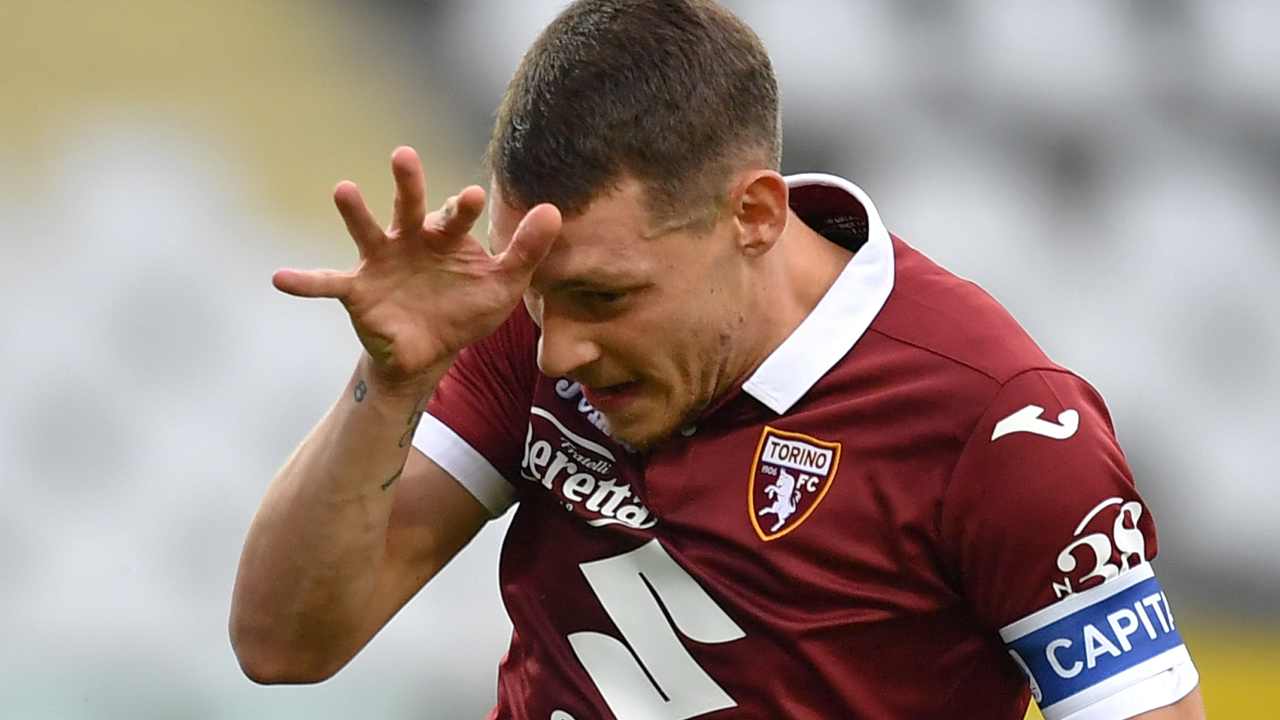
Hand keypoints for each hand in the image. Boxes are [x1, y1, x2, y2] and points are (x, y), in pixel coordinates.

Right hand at [273, 146, 560, 390]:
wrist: (431, 353)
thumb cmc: (466, 310)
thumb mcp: (504, 285)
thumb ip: (527, 250)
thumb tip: (554, 210)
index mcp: (445, 236)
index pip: (455, 215)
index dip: (462, 207)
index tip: (472, 197)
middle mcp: (409, 240)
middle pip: (408, 206)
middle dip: (407, 183)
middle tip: (404, 155)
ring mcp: (380, 262)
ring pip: (367, 230)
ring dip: (355, 211)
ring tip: (345, 189)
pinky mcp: (357, 291)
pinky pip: (327, 283)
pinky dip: (304, 281)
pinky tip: (279, 278)